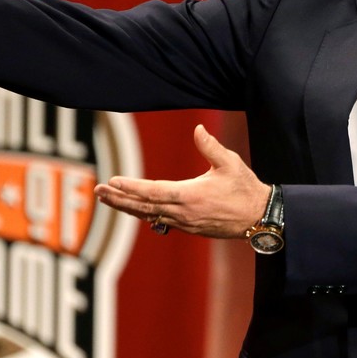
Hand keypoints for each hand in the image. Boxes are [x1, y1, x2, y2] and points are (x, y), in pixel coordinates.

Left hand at [94, 125, 268, 238]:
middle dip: (119, 199)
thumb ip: (210, 146)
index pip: (153, 191)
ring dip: (127, 207)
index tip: (112, 182)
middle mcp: (183, 212)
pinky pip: (160, 220)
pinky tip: (134, 208)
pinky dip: (143, 214)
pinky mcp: (190, 228)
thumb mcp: (230, 163)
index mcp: (190, 195)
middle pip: (143, 207)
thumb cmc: (245, 188)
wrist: (259, 218)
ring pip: (149, 215)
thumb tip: (197, 129)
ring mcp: (185, 223)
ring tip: (108, 199)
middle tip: (97, 192)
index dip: (131, 187)